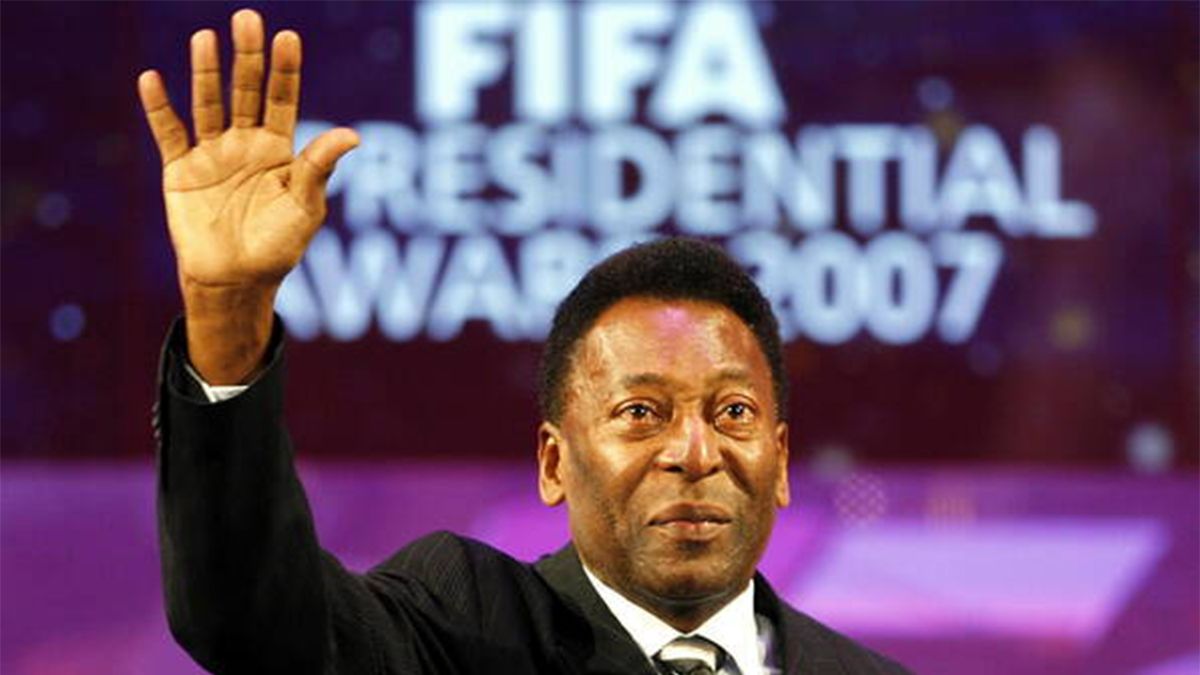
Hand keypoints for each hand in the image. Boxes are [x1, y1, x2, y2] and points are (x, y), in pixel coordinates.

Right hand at [138, 9, 357, 382]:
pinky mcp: (180, 171)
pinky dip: (160, 108)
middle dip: (247, 57)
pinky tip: (152, 79)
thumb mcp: (305, 208)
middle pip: (245, 92)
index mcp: (278, 150)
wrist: (236, 281)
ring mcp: (212, 154)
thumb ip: (320, 168)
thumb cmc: (278, 247)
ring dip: (206, 73)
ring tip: (205, 38)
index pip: (282, 100)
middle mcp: (244, 144)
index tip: (287, 37)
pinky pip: (169, 134)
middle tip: (247, 19)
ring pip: (208, 104)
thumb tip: (353, 134)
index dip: (284, 71)